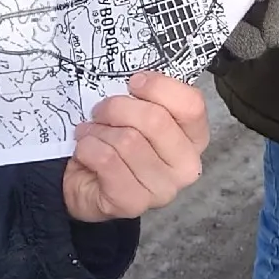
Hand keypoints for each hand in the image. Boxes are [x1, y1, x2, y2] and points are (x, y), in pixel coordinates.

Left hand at [61, 72, 209, 220]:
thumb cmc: (114, 141)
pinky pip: (108, 161)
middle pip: (156, 120)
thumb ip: (144, 96)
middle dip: (118, 108)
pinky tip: (86, 150)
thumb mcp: (135, 113)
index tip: (133, 82)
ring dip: (99, 131)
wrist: (84, 181)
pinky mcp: (134, 203)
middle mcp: (186, 166)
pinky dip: (89, 148)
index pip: (191, 104)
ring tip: (90, 133)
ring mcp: (163, 189)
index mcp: (194, 138)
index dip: (158, 87)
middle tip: (100, 110)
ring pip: (128, 141)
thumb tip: (134, 75)